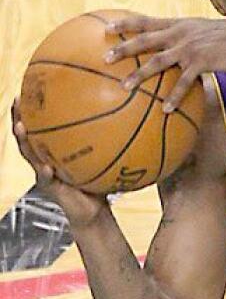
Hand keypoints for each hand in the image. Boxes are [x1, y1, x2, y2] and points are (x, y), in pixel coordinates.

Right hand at [11, 98, 109, 227]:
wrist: (95, 211)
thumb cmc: (101, 181)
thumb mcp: (108, 155)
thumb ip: (114, 137)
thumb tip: (135, 110)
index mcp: (56, 150)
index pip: (42, 125)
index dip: (35, 108)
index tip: (33, 86)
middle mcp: (46, 159)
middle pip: (28, 135)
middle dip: (20, 117)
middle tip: (18, 100)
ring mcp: (45, 174)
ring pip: (29, 155)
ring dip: (24, 141)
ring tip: (21, 126)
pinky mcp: (52, 190)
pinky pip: (46, 179)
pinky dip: (45, 173)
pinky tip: (46, 166)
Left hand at [105, 15, 225, 111]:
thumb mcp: (203, 30)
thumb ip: (187, 37)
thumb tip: (175, 49)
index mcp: (179, 25)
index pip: (146, 21)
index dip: (125, 23)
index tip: (106, 27)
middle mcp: (180, 33)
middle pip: (145, 40)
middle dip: (123, 48)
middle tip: (104, 57)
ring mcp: (190, 47)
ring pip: (158, 61)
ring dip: (139, 74)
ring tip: (124, 87)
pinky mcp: (202, 61)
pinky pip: (183, 81)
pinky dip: (173, 96)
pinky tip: (166, 109)